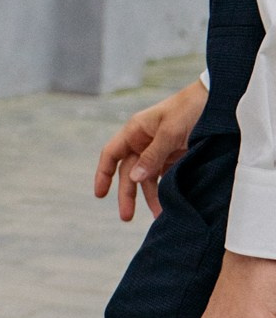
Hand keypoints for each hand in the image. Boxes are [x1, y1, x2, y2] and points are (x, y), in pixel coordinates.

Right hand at [95, 78, 207, 220]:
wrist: (218, 101)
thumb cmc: (190, 108)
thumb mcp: (170, 131)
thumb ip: (152, 156)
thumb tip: (134, 178)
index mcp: (136, 130)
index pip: (111, 154)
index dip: (103, 174)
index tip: (100, 195)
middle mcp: (144, 141)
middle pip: (129, 171)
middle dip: (127, 194)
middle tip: (126, 217)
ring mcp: (159, 149)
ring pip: (147, 177)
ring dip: (150, 196)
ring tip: (158, 215)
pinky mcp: (175, 156)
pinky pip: (165, 177)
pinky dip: (165, 190)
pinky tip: (168, 204)